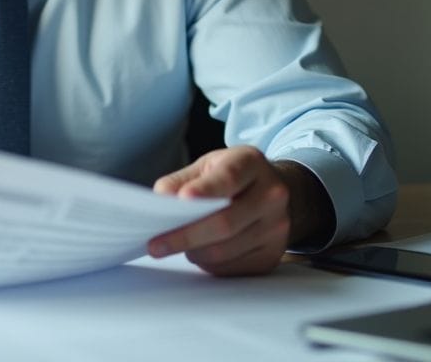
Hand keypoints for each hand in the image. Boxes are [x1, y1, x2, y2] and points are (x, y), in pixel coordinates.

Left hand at [147, 146, 327, 275]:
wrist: (272, 192)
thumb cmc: (231, 177)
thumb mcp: (207, 166)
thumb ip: (180, 180)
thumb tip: (160, 200)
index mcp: (251, 163)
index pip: (228, 177)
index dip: (205, 190)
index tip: (182, 199)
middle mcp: (271, 194)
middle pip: (225, 222)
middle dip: (185, 236)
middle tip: (154, 245)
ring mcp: (276, 226)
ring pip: (226, 250)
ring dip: (194, 252)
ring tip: (177, 245)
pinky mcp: (272, 254)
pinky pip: (232, 267)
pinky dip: (208, 263)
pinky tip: (200, 252)